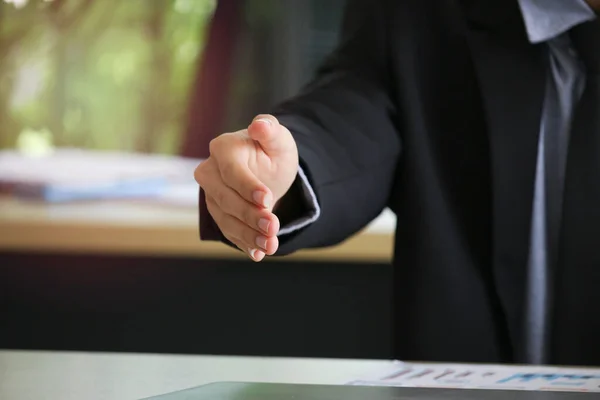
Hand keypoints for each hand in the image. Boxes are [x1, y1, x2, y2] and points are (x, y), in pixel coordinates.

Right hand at [194, 115, 298, 260]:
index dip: (248, 187)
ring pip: (226, 219)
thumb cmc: (272, 151)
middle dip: (251, 215)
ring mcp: (211, 195)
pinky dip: (244, 243)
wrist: (268, 170)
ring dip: (249, 235)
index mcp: (223, 148)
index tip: (267, 200)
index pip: (232, 171)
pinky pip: (229, 231)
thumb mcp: (279, 140)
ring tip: (271, 245)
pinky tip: (258, 253)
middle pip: (226, 199)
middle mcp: (210, 172)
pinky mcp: (217, 213)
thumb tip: (260, 124)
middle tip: (274, 227)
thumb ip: (271, 130)